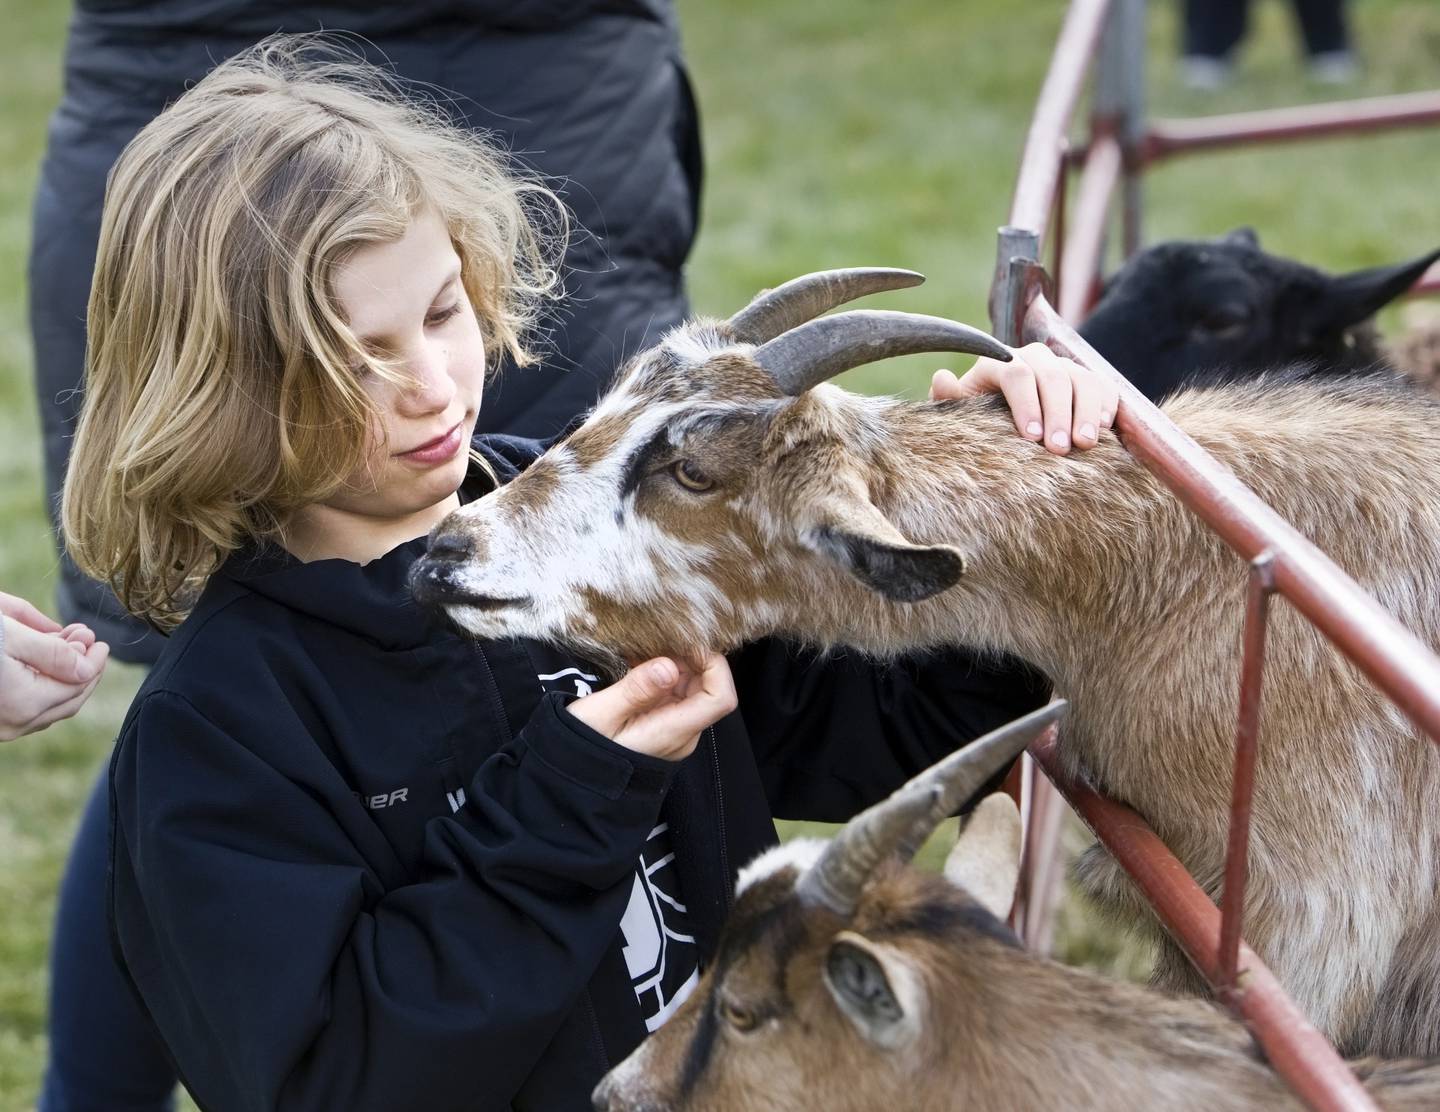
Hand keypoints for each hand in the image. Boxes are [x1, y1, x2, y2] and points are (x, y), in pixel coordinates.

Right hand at [1, 591, 109, 740]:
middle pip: (70, 700)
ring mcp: (1, 730)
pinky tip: (40, 662)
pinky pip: (30, 714)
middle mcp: (13, 723)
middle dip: (84, 669)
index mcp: (23, 699)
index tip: (95, 637)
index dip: (94, 659)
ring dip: (66, 679)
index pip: (79, 682)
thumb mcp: (6, 629)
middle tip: (85, 639)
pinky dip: (44, 690)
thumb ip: (53, 649)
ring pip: (51, 710)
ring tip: (65, 644)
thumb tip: (85, 660)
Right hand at [566, 653, 737, 760]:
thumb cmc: (583, 749)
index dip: (714, 665)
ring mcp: (675, 731)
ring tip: (643, 650)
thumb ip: (636, 690)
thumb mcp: (601, 714)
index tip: (687, 643)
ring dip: (674, 664)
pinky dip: (663, 676)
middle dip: (689, 659)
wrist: (574, 782)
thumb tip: (669, 666)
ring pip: (693, 689)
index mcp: (673, 732)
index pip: (721, 698)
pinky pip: (675, 696)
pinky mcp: (663, 727)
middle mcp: (683, 734)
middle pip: (708, 688)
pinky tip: (638, 665)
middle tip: (656, 641)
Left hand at [931, 341, 1119, 454]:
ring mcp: (1062, 366)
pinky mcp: (1086, 380)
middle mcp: (1033, 357)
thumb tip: (942, 377)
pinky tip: (1103, 431)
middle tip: (1059, 449)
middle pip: (1053, 376)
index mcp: (999, 361)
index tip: (1031, 438)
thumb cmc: (976, 419)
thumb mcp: (960, 412)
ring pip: (1082, 378)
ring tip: (1084, 444)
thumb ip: (950, 399)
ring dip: (1086, 412)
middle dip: (1058, 413)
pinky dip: (1106, 406)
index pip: (1016, 373)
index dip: (1026, 404)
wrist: (999, 423)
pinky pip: (1103, 386)